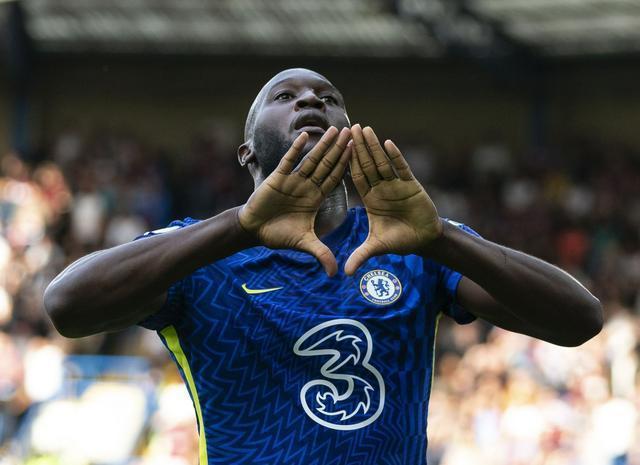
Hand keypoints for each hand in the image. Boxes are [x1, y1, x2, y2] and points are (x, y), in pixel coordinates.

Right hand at [238, 126, 351, 275]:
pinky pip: (289, 161)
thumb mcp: (303, 243)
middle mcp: (307, 186)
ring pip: (311, 159)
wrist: (254, 230)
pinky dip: (296, 150)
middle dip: (340, 150)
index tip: (359, 154)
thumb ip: (321, 253)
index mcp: (315, 198)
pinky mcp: (277, 178)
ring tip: (335, 130)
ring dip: (323, 145)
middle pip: (327, 165)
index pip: (335, 179)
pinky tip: (306, 137)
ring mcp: (293, 180)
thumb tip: (334, 273)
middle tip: (353, 133)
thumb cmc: (278, 234)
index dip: (347, 166)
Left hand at [344, 124, 441, 275]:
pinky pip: (401, 168)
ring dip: (374, 146)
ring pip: (382, 162)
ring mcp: (396, 185)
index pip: (356, 178)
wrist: (425, 240)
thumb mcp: (377, 248)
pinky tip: (388, 143)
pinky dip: (395, 156)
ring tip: (365, 129)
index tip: (337, 149)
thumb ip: (361, 255)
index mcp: (370, 199)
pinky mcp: (411, 185)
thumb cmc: (400, 241)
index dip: (347, 163)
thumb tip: (345, 272)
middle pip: (367, 164)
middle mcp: (381, 189)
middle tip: (348, 129)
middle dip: (358, 148)